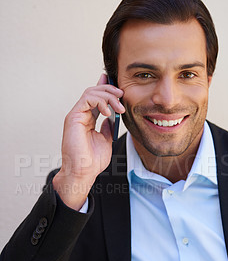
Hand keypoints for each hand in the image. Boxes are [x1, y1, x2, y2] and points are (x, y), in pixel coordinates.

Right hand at [53, 74, 124, 209]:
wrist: (83, 172)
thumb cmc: (92, 161)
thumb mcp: (106, 140)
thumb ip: (108, 127)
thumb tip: (113, 117)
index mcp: (87, 119)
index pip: (96, 98)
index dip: (106, 89)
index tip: (119, 88)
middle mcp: (80, 115)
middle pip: (94, 92)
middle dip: (110, 91)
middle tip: (122, 96)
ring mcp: (76, 115)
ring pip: (91, 92)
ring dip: (108, 95)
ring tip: (119, 106)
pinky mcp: (73, 117)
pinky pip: (87, 99)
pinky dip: (100, 101)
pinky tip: (108, 111)